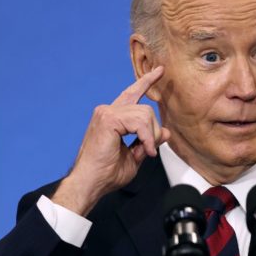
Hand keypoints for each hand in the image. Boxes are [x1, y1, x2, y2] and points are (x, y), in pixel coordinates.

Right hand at [51, 66, 168, 215]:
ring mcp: (106, 113)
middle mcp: (107, 111)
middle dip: (154, 130)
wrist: (90, 183)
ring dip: (151, 136)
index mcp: (112, 118)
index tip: (159, 71)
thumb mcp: (134, 157)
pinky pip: (140, 122)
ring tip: (146, 151)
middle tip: (150, 150)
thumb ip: (148, 142)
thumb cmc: (106, 174)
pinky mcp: (108, 119)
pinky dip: (147, 137)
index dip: (146, 81)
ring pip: (145, 114)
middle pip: (146, 109)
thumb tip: (165, 133)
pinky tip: (144, 150)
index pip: (132, 94)